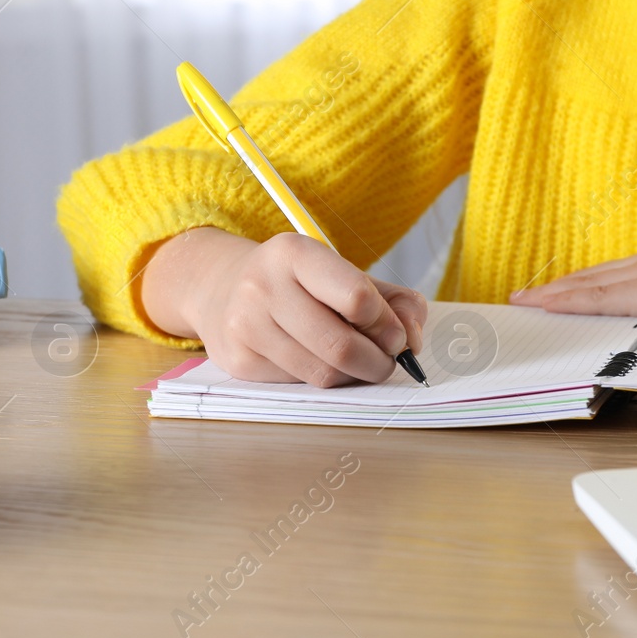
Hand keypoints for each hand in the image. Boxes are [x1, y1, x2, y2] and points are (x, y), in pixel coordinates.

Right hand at [151, 229, 426, 386]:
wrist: (223, 289)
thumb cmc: (299, 283)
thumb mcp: (343, 273)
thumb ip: (393, 301)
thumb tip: (413, 339)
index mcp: (295, 252)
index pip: (357, 297)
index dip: (388, 325)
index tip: (396, 334)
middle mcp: (263, 285)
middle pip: (341, 345)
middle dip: (378, 361)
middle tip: (386, 360)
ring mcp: (246, 325)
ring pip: (323, 373)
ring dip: (355, 377)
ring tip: (360, 363)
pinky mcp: (239, 360)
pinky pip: (301, 385)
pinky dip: (325, 381)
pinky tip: (323, 363)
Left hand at [508, 241, 636, 340]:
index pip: (612, 277)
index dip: (579, 286)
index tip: (552, 294)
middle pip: (593, 276)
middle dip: (556, 289)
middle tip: (522, 299)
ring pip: (591, 284)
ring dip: (554, 295)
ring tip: (523, 304)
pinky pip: (604, 296)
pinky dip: (572, 301)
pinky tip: (549, 306)